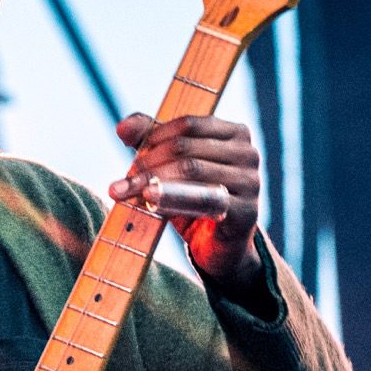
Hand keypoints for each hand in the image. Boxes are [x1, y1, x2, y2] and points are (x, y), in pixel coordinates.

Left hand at [109, 113, 262, 294]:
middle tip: (121, 180)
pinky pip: (203, 199)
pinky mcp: (245, 211)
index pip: (188, 125)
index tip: (133, 154)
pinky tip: (150, 203)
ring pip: (191, 169)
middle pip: (185, 148)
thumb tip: (121, 127)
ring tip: (124, 191)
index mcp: (235, 133)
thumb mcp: (172, 167)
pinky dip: (170, 199)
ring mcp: (250, 182)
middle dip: (147, 162)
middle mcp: (248, 153)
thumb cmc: (194, 199)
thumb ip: (150, 141)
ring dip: (151, 180)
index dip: (155, 136)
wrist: (219, 246)